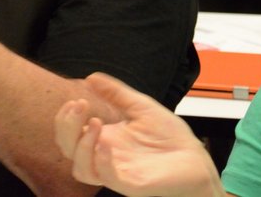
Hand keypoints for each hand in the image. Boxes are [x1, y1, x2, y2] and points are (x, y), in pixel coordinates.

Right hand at [55, 73, 223, 196]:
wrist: (196, 158)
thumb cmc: (171, 139)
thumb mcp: (140, 107)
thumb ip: (116, 93)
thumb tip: (91, 77)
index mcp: (105, 139)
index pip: (70, 133)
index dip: (65, 118)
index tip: (76, 100)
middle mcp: (105, 156)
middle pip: (68, 149)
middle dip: (66, 126)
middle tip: (80, 105)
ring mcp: (116, 171)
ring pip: (81, 169)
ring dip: (81, 145)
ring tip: (95, 123)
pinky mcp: (131, 184)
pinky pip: (107, 177)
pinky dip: (100, 160)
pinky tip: (106, 143)